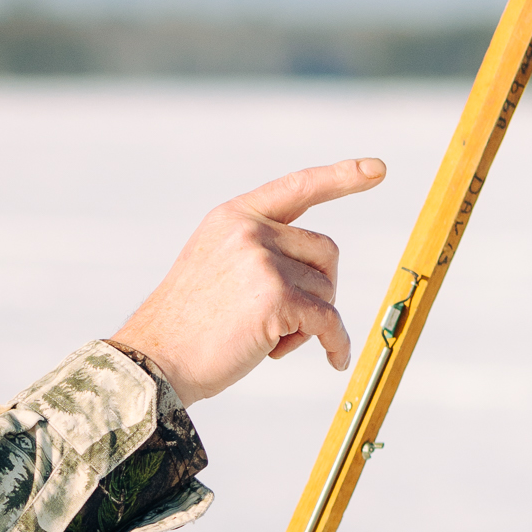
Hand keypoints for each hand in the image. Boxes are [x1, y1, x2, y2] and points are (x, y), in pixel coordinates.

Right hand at [108, 157, 385, 405]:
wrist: (155, 361)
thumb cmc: (186, 325)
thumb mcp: (214, 266)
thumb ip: (257, 252)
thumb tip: (317, 268)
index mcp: (233, 217)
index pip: (298, 187)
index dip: (341, 177)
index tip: (376, 169)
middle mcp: (250, 231)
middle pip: (324, 252)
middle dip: (320, 288)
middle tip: (291, 321)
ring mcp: (263, 262)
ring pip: (325, 290)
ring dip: (310, 322)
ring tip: (269, 340)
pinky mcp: (276, 299)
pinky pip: (328, 322)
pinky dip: (336, 343)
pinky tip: (334, 359)